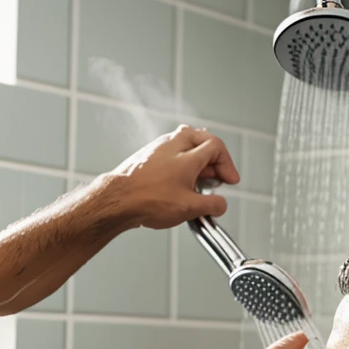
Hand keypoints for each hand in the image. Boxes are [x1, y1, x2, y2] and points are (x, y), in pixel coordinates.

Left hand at [109, 125, 239, 229]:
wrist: (118, 200)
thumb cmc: (148, 199)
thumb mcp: (190, 207)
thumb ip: (212, 205)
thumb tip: (220, 205)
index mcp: (188, 152)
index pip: (217, 147)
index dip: (228, 165)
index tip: (230, 180)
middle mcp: (173, 143)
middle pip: (203, 141)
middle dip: (214, 161)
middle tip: (217, 179)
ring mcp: (159, 147)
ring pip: (186, 145)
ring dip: (197, 162)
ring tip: (199, 183)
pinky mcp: (148, 155)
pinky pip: (172, 154)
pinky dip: (182, 165)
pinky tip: (179, 184)